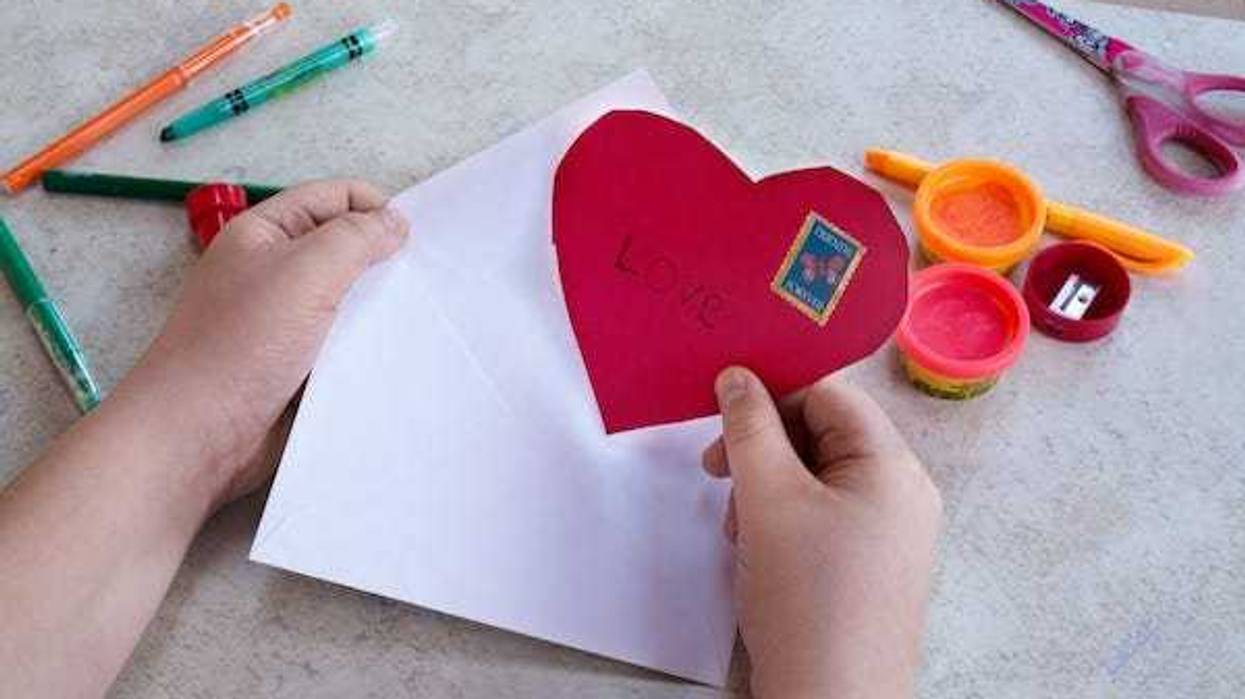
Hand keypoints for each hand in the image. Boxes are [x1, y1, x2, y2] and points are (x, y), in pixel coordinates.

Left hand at [117, 179, 408, 506]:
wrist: (198, 435)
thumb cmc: (236, 348)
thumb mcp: (303, 272)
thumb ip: (355, 237)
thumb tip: (394, 222)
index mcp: (263, 235)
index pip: (331, 199)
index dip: (373, 208)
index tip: (412, 236)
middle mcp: (273, 273)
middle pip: (343, 249)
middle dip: (382, 260)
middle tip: (421, 278)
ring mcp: (285, 322)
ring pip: (348, 301)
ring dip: (377, 310)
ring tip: (413, 319)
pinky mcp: (297, 367)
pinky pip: (344, 347)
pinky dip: (367, 349)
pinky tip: (392, 356)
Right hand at [703, 368, 941, 698]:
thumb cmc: (807, 599)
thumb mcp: (768, 499)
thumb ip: (750, 427)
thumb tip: (738, 376)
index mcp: (892, 467)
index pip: (831, 395)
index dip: (774, 391)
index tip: (721, 410)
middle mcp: (900, 494)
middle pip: (822, 436)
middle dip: (763, 450)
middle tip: (717, 475)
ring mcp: (887, 536)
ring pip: (814, 479)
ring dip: (765, 489)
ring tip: (740, 530)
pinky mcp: (866, 570)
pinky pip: (821, 519)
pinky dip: (781, 523)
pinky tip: (755, 554)